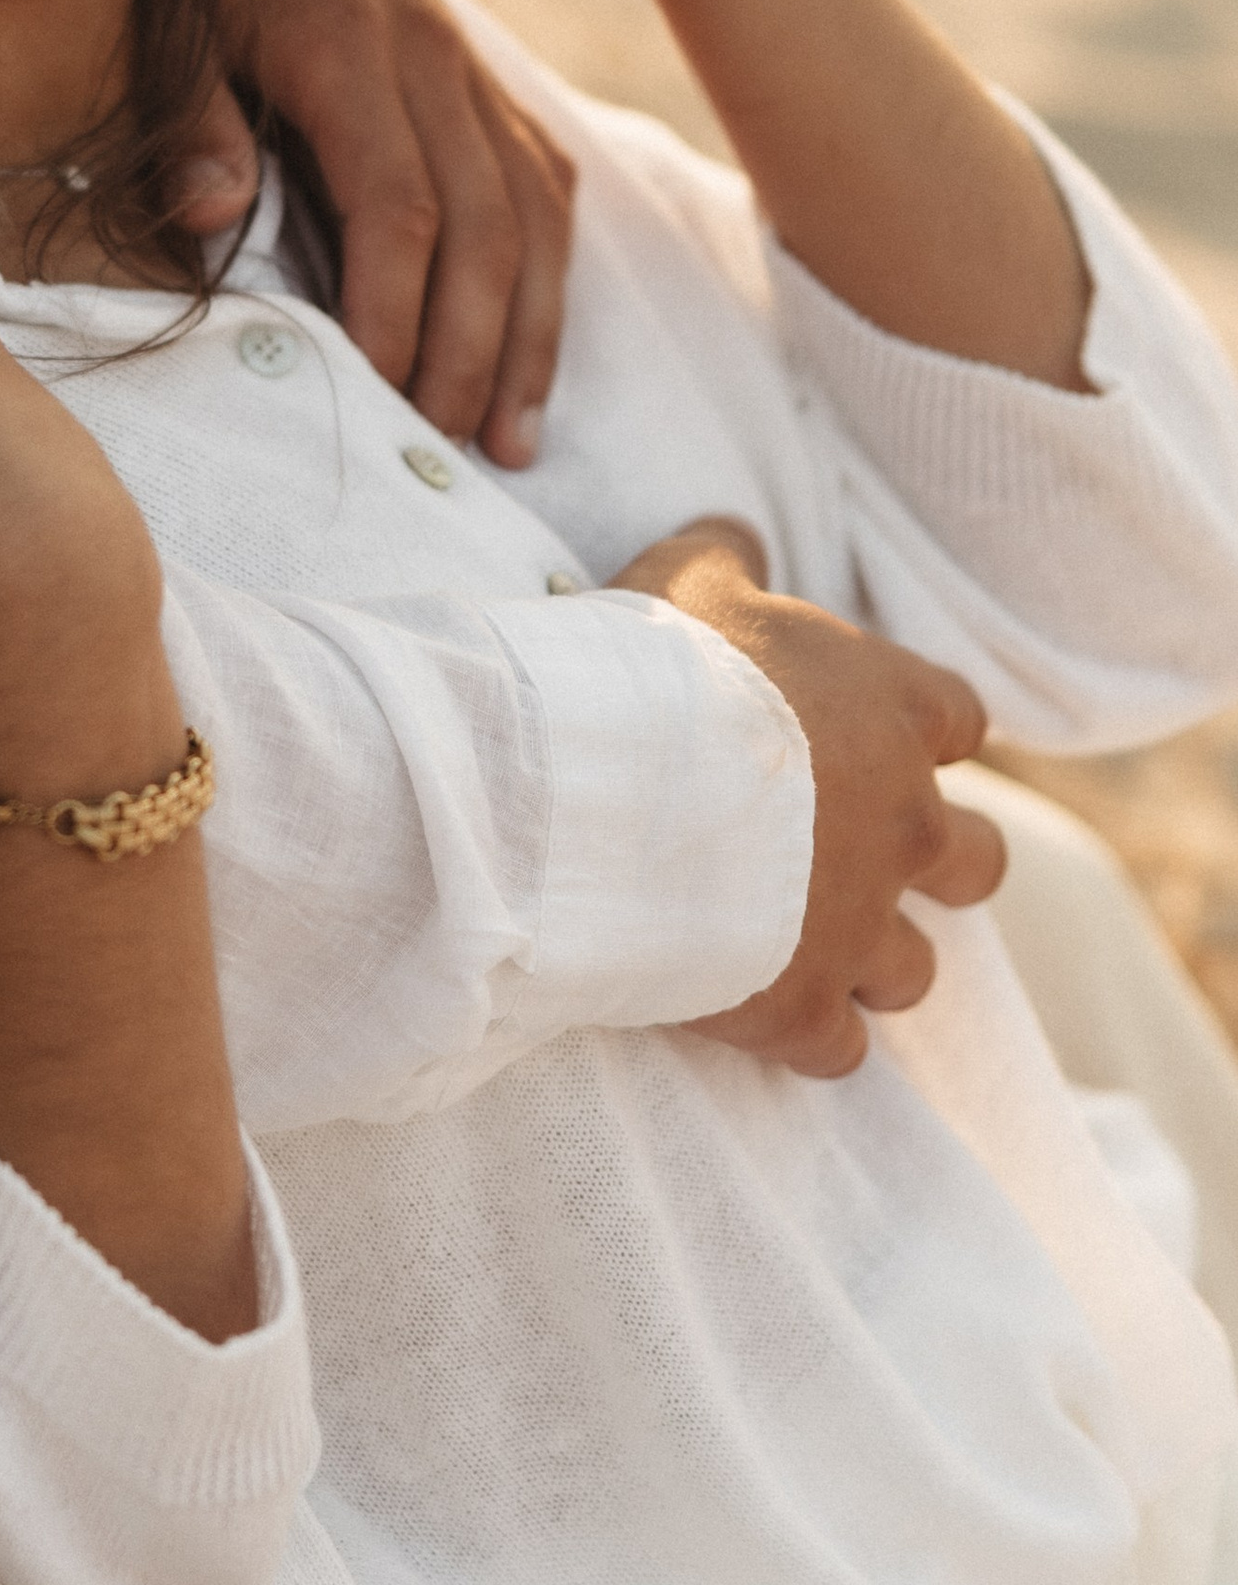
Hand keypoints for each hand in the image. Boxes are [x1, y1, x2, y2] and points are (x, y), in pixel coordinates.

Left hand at [198, 0, 573, 464]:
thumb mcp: (167, 13)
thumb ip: (192, 114)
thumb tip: (216, 212)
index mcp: (346, 49)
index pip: (399, 209)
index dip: (397, 313)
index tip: (379, 398)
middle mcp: (429, 61)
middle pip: (483, 229)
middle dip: (469, 351)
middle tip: (441, 450)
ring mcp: (466, 70)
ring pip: (530, 214)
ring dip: (526, 333)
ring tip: (508, 439)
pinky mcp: (480, 80)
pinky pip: (541, 182)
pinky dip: (546, 275)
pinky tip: (532, 351)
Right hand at [611, 523, 1006, 1075]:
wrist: (606, 796)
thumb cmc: (652, 674)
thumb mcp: (681, 578)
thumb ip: (724, 553)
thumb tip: (734, 533)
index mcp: (893, 712)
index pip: (961, 719)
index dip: (923, 733)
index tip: (873, 737)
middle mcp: (903, 822)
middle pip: (978, 862)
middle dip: (931, 866)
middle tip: (855, 854)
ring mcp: (862, 925)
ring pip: (914, 972)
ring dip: (866, 962)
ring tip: (792, 945)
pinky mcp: (807, 1006)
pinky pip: (840, 1051)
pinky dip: (804, 1038)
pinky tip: (750, 1012)